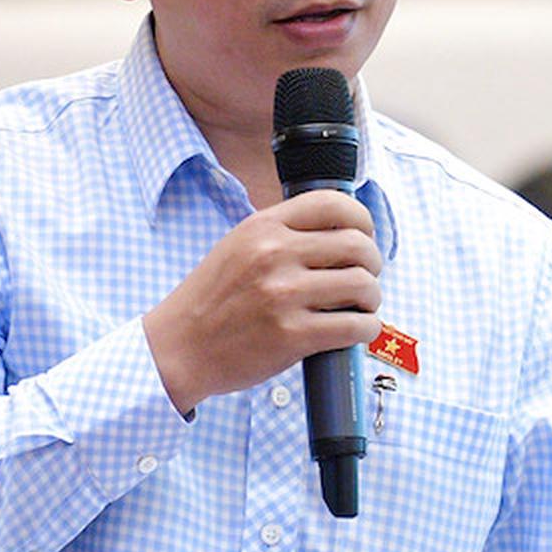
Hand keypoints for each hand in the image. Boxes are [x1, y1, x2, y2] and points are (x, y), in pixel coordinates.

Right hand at [144, 189, 381, 413]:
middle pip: (358, 245)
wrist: (178, 348)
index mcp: (263, 227)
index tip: (365, 237)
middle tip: (365, 279)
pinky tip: (356, 331)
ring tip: (360, 307)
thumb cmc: (211, 301)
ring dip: (371, 299)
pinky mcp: (292, 335)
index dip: (362, 220)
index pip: (333, 204)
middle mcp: (274, 255)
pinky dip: (366, 329)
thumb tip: (338, 230)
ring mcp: (283, 295)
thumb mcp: (238, 246)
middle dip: (373, 263)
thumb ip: (280, 234)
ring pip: (363, 286)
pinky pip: (355, 327)